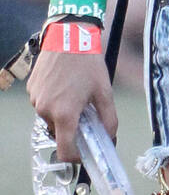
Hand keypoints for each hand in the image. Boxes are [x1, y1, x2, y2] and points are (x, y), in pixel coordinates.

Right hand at [27, 47, 117, 163]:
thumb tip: (111, 138)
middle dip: (72, 129)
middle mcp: (46, 111)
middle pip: (59, 132)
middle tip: (85, 113)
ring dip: (62, 113)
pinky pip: (43, 104)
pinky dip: (54, 101)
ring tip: (75, 94)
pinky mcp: (31, 90)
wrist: (69, 37)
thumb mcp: (105, 92)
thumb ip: (109, 119)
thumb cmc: (88, 64)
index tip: (85, 152)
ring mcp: (35, 100)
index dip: (75, 157)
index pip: (65, 151)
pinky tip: (64, 85)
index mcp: (65, 114)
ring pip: (50, 118)